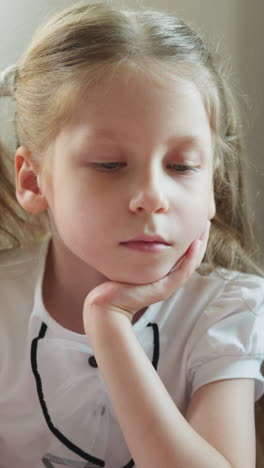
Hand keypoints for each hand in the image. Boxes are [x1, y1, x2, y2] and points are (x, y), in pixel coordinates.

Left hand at [83, 221, 210, 327]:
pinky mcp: (163, 290)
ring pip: (191, 263)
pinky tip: (195, 243)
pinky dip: (190, 258)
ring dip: (200, 245)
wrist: (106, 304)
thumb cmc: (113, 283)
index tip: (195, 220)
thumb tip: (135, 231)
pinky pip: (183, 272)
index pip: (184, 253)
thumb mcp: (129, 261)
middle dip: (200, 238)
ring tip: (205, 228)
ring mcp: (167, 285)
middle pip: (192, 257)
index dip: (191, 237)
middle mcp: (167, 278)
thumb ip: (137, 250)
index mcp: (162, 273)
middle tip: (206, 220)